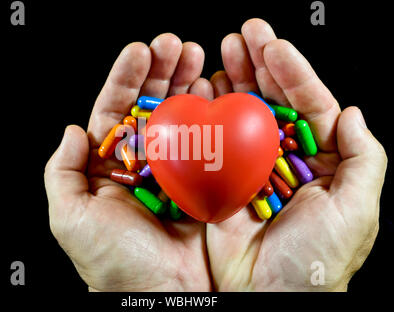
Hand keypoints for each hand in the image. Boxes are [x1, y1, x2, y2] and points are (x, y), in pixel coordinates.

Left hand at [44, 34, 215, 290]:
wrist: (160, 293)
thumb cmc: (111, 261)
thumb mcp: (70, 217)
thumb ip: (62, 173)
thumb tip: (72, 130)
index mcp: (110, 164)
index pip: (116, 108)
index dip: (126, 78)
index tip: (140, 50)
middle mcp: (143, 161)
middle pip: (151, 105)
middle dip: (162, 72)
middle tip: (176, 44)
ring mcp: (176, 168)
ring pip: (181, 116)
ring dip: (188, 83)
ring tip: (198, 55)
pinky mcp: (203, 179)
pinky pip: (208, 141)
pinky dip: (213, 115)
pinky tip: (217, 91)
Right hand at [206, 19, 386, 290]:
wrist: (270, 299)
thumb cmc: (318, 261)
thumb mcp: (357, 209)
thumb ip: (362, 158)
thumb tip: (351, 111)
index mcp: (318, 160)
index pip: (308, 104)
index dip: (293, 72)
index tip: (274, 46)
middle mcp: (282, 158)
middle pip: (271, 101)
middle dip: (258, 65)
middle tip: (244, 33)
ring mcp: (249, 167)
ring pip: (240, 115)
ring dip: (231, 82)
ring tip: (221, 52)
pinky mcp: (221, 180)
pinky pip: (213, 142)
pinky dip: (205, 117)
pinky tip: (201, 93)